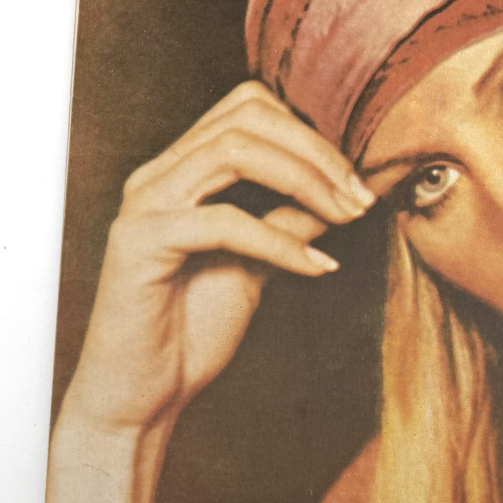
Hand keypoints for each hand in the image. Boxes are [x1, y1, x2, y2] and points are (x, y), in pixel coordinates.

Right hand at [62, 81, 374, 439]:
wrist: (143, 397)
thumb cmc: (193, 329)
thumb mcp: (260, 266)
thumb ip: (293, 222)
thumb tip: (348, 192)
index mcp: (184, 169)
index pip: (249, 106)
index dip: (312, 131)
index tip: (358, 180)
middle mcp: (159, 174)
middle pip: (247, 116)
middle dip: (317, 151)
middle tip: (361, 197)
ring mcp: (145, 204)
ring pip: (233, 151)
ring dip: (305, 180)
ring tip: (347, 218)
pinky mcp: (140, 244)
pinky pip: (223, 222)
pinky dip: (280, 242)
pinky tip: (316, 268)